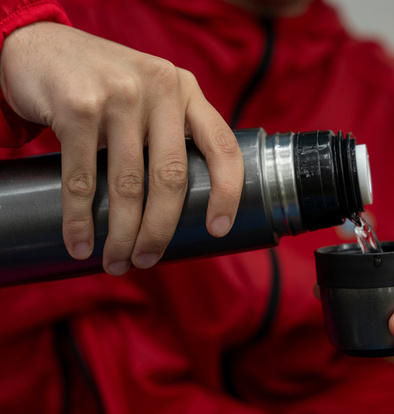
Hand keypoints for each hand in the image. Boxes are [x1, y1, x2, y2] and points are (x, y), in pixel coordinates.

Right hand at [0, 22, 242, 274]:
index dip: (228, 193)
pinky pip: (83, 178)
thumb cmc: (104, 86)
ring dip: (122, 234)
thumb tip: (185, 206)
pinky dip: (80, 220)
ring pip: (129, 185)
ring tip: (116, 261)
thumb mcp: (150, 96)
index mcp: (186, 91)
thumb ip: (171, 132)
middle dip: (161, 230)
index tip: (219, 231)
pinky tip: (81, 243)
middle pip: (172, 178)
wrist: (40, 48)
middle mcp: (161, 89)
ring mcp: (120, 96)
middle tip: (148, 260)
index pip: (222, 147)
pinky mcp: (78, 107)